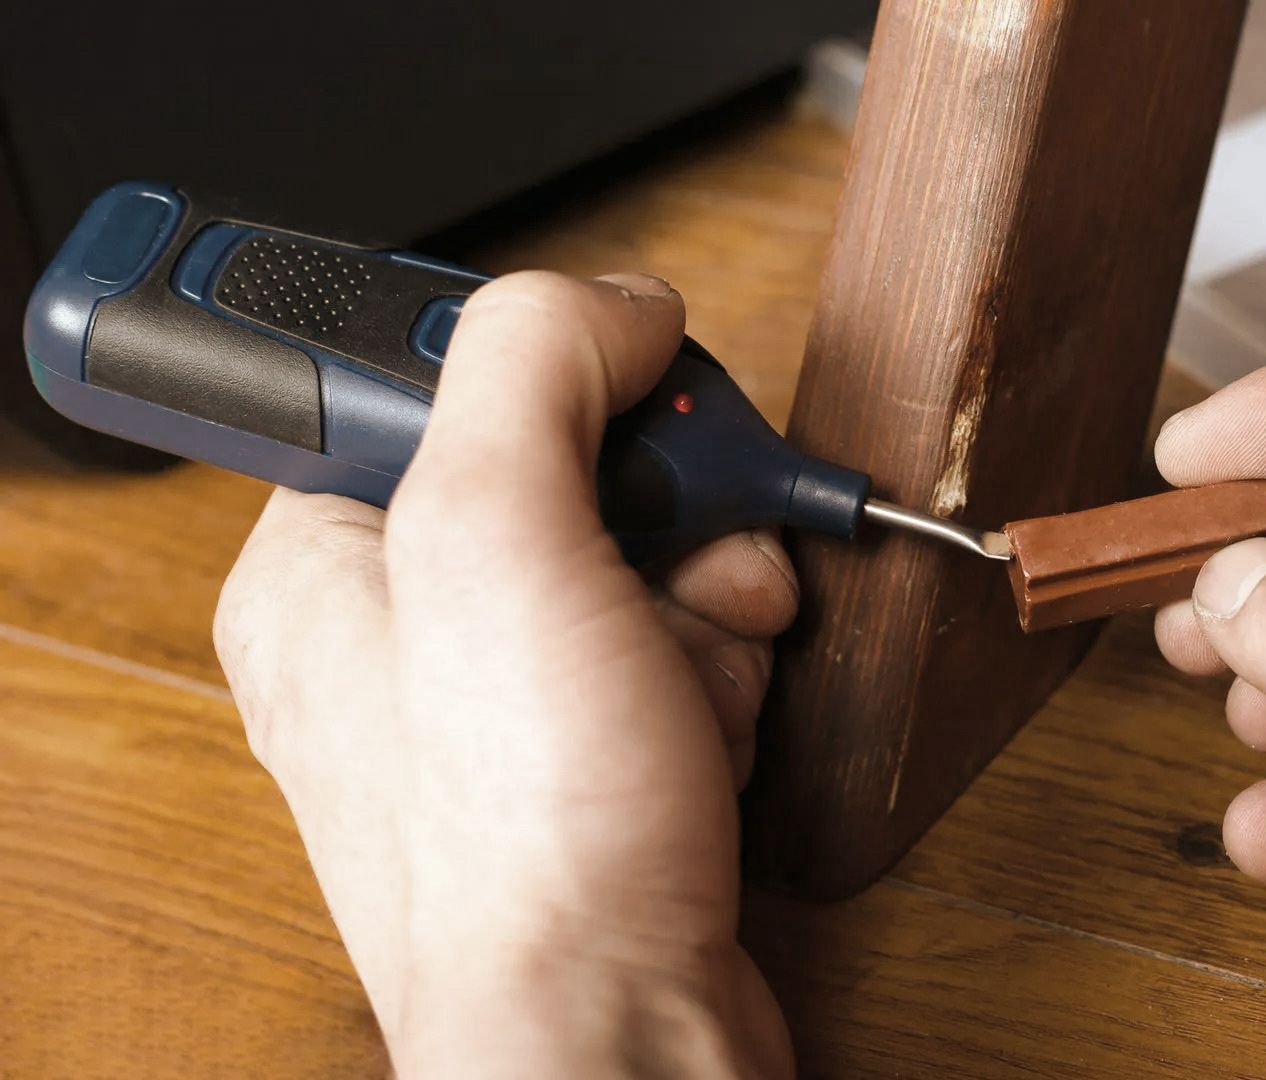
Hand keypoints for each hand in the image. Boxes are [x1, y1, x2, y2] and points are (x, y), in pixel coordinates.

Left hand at [215, 272, 795, 1077]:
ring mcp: (504, 701)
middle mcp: (404, 630)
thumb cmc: (526, 838)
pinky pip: (682, 649)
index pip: (437, 382)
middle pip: (571, 466)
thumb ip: (536, 365)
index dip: (549, 380)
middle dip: (666, 503)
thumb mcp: (495, 537)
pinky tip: (714, 728)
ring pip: (649, 555)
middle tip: (686, 545)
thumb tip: (616, 304)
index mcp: (322, 562)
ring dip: (712, 594)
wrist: (616, 1032)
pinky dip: (724, 670)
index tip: (617, 400)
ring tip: (702, 671)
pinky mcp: (594, 754)